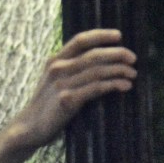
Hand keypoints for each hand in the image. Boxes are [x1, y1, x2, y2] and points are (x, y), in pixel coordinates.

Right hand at [9, 29, 136, 150]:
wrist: (30, 127)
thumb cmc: (49, 104)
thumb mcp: (56, 80)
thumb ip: (72, 69)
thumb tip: (103, 61)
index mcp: (55, 60)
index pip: (80, 40)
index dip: (100, 35)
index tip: (119, 35)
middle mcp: (58, 69)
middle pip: (93, 55)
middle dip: (117, 54)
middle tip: (133, 58)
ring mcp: (62, 84)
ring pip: (97, 71)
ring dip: (119, 70)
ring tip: (133, 74)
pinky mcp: (67, 100)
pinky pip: (96, 88)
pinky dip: (113, 85)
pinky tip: (125, 86)